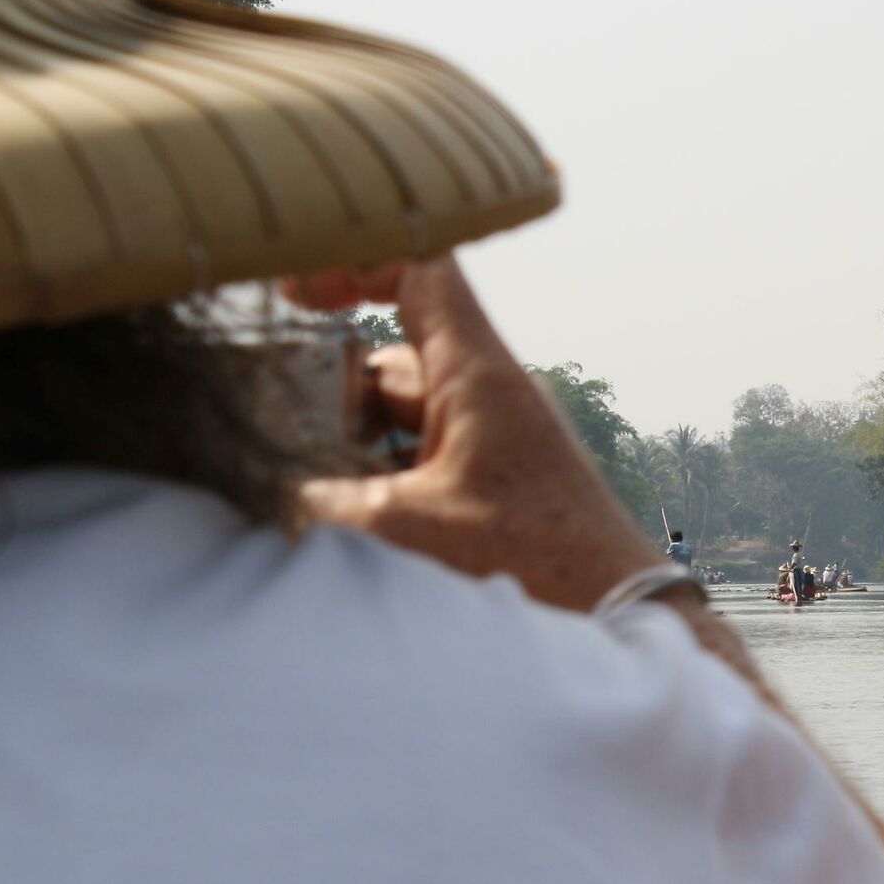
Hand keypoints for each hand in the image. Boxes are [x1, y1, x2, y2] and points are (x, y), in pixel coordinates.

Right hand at [286, 256, 654, 614]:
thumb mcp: (406, 528)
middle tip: (290, 439)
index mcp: (477, 373)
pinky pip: (422, 461)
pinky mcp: (496, 486)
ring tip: (314, 491)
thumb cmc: (535, 565)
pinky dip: (383, 481)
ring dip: (352, 446)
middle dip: (331, 394)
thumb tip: (266, 493)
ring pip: (400, 417)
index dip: (351, 263)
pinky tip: (353, 526)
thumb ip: (324, 503)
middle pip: (390, 358)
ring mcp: (493, 441)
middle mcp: (488, 395)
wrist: (617, 620)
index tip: (293, 293)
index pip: (418, 272)